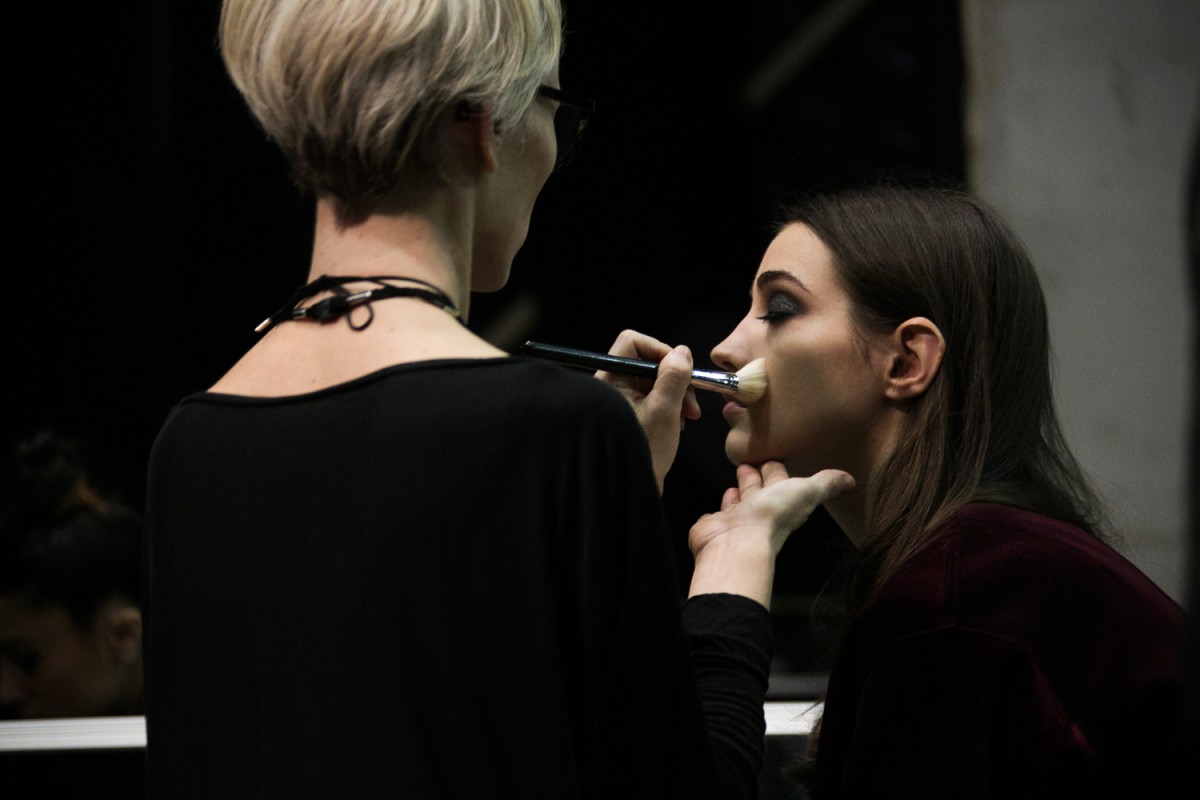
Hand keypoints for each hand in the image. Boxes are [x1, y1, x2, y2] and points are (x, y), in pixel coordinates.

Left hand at [598, 329, 700, 493]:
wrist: (633, 489)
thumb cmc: (644, 453)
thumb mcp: (665, 411)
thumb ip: (674, 377)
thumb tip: (681, 352)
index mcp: (610, 381)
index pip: (632, 342)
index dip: (660, 350)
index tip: (680, 369)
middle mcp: (611, 386)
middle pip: (647, 361)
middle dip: (674, 378)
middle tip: (691, 403)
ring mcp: (619, 400)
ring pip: (653, 379)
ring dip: (675, 394)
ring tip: (685, 418)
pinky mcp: (629, 412)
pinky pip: (651, 395)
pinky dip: (668, 404)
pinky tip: (677, 423)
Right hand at [687, 462, 854, 606]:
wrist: (737, 543)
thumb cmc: (771, 517)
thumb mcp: (805, 492)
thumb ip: (825, 484)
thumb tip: (850, 481)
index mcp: (782, 501)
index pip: (781, 480)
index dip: (778, 468)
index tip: (774, 453)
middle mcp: (761, 511)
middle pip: (759, 488)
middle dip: (756, 475)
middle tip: (750, 460)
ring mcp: (737, 519)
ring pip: (740, 500)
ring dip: (741, 489)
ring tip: (739, 475)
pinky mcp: (716, 525)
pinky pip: (718, 514)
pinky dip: (721, 507)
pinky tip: (722, 499)